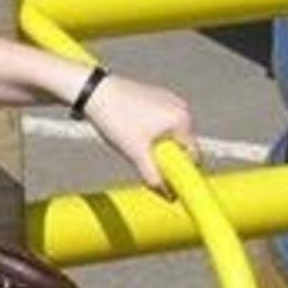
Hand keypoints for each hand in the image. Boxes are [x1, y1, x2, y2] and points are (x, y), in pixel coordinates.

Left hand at [83, 74, 198, 192]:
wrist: (94, 92)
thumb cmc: (115, 118)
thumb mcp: (136, 153)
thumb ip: (154, 176)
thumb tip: (168, 195)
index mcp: (182, 119)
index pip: (193, 155)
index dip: (180, 170)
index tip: (167, 178)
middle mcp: (181, 107)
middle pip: (181, 144)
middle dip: (166, 156)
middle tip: (142, 157)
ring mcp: (170, 99)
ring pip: (170, 134)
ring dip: (157, 144)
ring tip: (134, 141)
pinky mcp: (157, 96)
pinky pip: (162, 122)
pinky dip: (152, 132)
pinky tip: (131, 129)